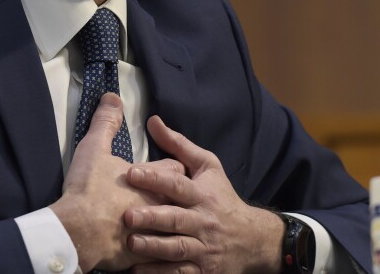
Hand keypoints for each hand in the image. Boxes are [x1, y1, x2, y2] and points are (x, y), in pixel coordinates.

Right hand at [50, 94, 184, 271]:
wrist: (79, 232)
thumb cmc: (89, 188)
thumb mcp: (94, 148)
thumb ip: (106, 122)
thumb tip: (113, 98)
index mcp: (153, 180)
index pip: (176, 171)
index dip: (174, 169)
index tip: (171, 168)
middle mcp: (160, 208)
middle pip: (182, 203)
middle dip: (180, 200)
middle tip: (177, 200)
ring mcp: (154, 235)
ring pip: (174, 233)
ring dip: (172, 230)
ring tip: (171, 230)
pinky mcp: (142, 257)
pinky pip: (159, 259)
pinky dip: (158, 256)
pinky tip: (155, 257)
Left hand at [124, 115, 284, 273]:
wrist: (253, 239)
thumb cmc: (222, 197)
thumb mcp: (207, 166)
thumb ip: (178, 145)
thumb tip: (152, 121)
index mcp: (202, 194)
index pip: (177, 185)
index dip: (155, 178)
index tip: (131, 173)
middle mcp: (202, 221)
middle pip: (176, 219)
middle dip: (152, 218)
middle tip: (126, 215)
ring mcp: (203, 248)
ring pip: (178, 249)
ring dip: (154, 247)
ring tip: (130, 243)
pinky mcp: (202, 270)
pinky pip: (180, 273)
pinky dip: (160, 273)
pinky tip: (138, 270)